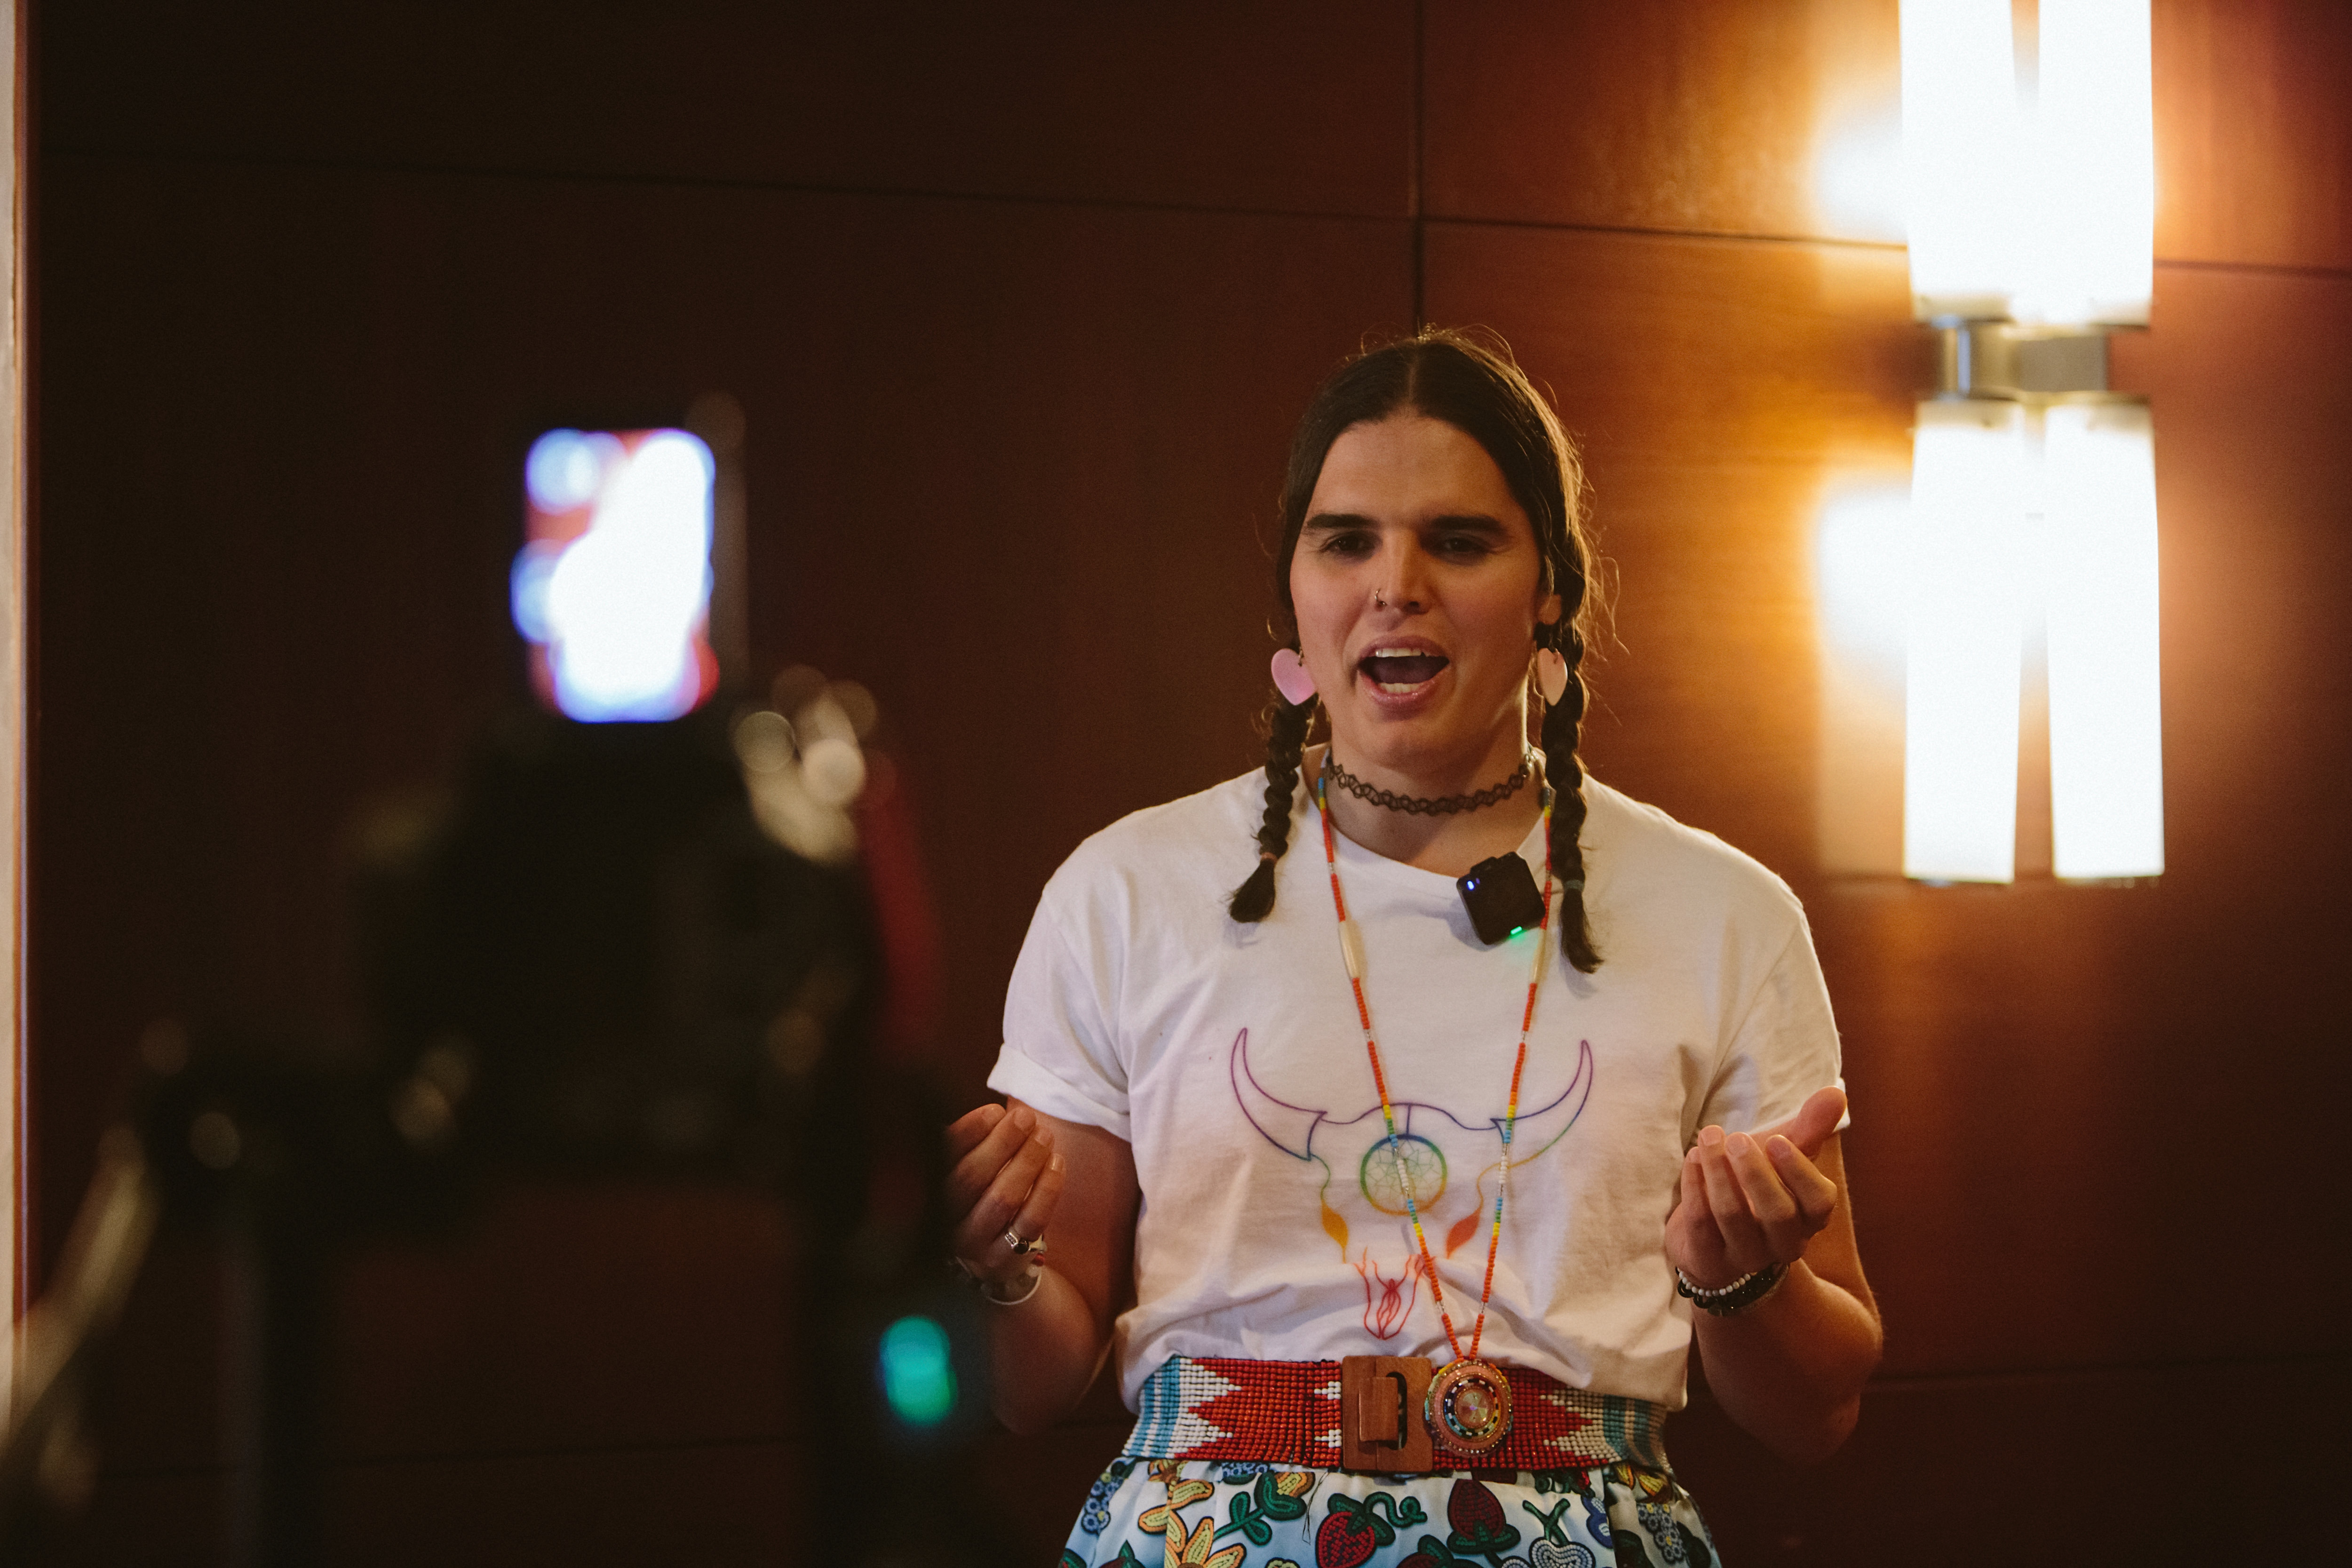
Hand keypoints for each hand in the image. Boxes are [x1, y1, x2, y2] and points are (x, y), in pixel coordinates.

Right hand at [944, 1101, 1065, 1286]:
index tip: (995, 1110)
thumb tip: (996, 1113)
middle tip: (1026, 1118)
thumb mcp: (965, 1168)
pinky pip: (1031, 1220)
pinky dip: (1047, 1189)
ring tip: (1044, 1136)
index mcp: (929, 1188)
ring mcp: (973, 1242)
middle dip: (1003, 1142)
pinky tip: (1056, 1163)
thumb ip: (971, 1143)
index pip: (944, 1155)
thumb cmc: (978, 1197)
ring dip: (1027, 1161)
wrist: (987, 1255)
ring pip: (1003, 1198)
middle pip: (972, 1176)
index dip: (970, 1130)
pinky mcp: (1003, 1258)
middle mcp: (944, 1218)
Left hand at [1666, 1085, 1845, 1291]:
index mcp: (1808, 1218)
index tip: (1777, 1140)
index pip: (1819, 1203)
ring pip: (1734, 1218)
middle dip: (1755, 1173)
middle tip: (1736, 1138)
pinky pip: (1701, 1226)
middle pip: (1778, 1214)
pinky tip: (1691, 1159)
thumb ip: (1809, 1129)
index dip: (1800, 1173)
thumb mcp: (1781, 1158)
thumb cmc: (1753, 1188)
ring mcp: (1745, 1256)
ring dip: (1719, 1174)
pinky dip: (1694, 1189)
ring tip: (1707, 1139)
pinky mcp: (1709, 1261)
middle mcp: (1783, 1242)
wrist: (1711, 1237)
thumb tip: (1836, 1093)